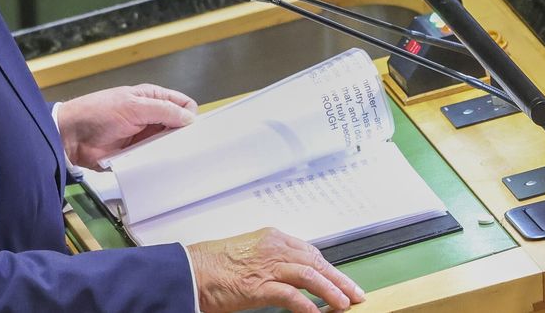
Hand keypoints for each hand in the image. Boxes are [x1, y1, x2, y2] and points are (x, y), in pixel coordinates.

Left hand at [56, 84, 197, 168]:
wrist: (72, 136)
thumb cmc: (100, 113)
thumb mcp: (133, 106)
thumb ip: (163, 110)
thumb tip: (190, 118)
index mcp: (152, 97)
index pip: (183, 103)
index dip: (190, 115)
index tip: (194, 131)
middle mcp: (151, 116)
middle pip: (179, 125)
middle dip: (185, 135)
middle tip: (191, 148)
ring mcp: (145, 135)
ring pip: (169, 143)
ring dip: (173, 150)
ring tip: (181, 160)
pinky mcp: (138, 153)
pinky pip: (156, 157)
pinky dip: (161, 161)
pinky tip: (167, 167)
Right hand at [188, 228, 364, 312]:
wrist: (189, 270)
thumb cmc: (211, 264)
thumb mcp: (247, 254)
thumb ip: (270, 260)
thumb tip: (289, 276)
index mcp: (271, 238)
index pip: (310, 252)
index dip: (329, 268)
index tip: (341, 280)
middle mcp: (273, 247)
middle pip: (316, 261)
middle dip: (339, 279)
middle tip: (355, 293)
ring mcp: (267, 266)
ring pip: (311, 275)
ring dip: (331, 291)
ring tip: (344, 304)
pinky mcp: (259, 286)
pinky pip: (291, 296)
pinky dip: (308, 305)